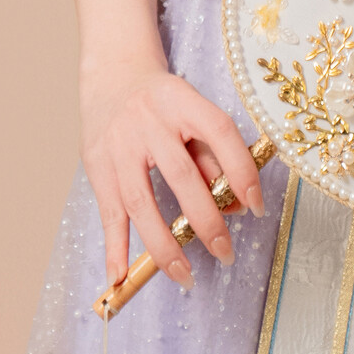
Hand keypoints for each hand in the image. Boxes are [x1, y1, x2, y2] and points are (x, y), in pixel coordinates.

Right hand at [79, 52, 263, 288]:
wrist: (114, 77)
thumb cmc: (165, 103)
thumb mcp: (193, 115)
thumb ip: (215, 157)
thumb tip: (239, 207)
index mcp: (183, 101)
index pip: (220, 134)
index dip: (242, 172)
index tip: (257, 208)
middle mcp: (149, 121)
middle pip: (181, 177)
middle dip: (206, 222)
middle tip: (225, 253)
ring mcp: (119, 144)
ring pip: (142, 202)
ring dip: (164, 245)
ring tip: (185, 276)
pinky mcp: (96, 165)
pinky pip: (108, 212)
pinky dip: (114, 248)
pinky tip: (120, 277)